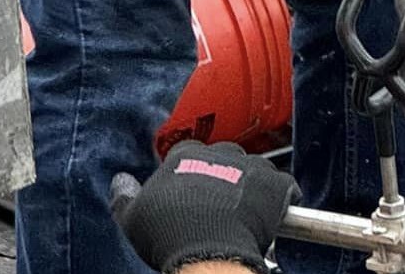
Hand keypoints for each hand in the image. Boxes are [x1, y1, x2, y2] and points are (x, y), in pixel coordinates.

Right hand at [111, 140, 299, 273]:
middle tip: (219, 203)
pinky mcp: (276, 184)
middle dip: (224, 174)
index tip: (190, 191)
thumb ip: (124, 196)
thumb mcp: (132, 218)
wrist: (207, 252)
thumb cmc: (168, 235)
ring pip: (255, 168)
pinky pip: (285, 185)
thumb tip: (119, 181)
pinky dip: (283, 197)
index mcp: (186, 155)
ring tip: (246, 211)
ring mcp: (251, 166)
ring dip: (252, 184)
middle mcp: (221, 153)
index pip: (189, 152)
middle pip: (225, 156)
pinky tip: (276, 212)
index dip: (191, 172)